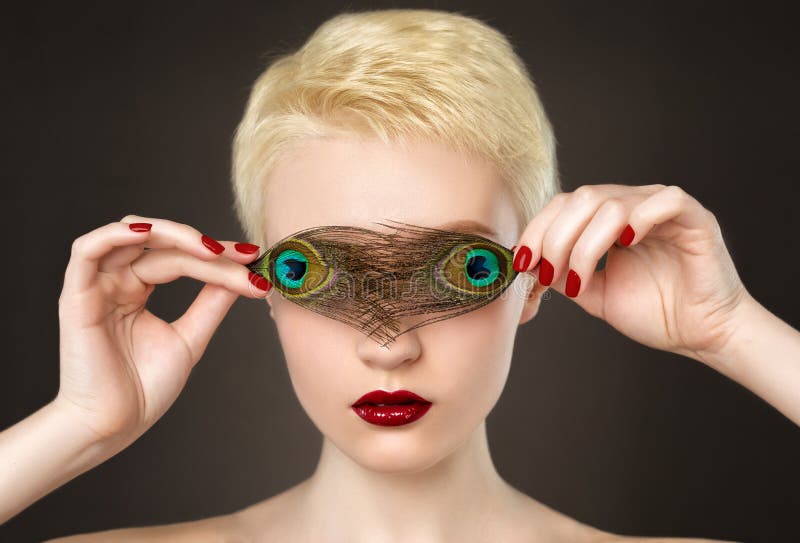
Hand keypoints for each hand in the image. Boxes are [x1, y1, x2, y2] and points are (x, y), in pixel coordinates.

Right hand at [54, 215, 271, 449]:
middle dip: (207, 249)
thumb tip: (244, 273)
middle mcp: (116, 281)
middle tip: (244, 259)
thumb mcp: (190, 337)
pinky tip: (149, 233)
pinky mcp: (77, 295)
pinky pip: (87, 250)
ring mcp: (96, 286)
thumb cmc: (145, 388)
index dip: (217, 255)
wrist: (115, 426)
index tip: (255, 260)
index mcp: (137, 289)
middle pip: (164, 246)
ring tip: (211, 250)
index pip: (180, 257)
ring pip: (131, 236)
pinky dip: (116, 234)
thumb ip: (211, 303)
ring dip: (173, 234)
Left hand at [513, 184, 749, 362]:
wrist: (700, 335)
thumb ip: (562, 273)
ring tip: (580, 278)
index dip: (537, 231)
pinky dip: (638, 219)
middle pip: (581, 198)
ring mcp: (663, 209)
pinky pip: (665, 201)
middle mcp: (633, 206)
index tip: (522, 263)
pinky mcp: (695, 218)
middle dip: (555, 238)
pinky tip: (625, 245)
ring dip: (585, 243)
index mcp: (608, 219)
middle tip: (548, 274)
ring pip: (612, 202)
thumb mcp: (593, 292)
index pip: (564, 205)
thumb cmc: (655, 312)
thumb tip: (529, 263)